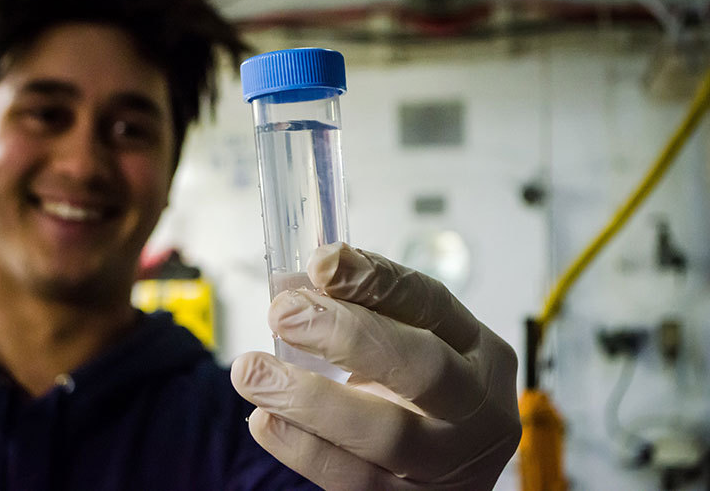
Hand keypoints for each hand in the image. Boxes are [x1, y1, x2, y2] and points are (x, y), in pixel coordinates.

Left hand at [231, 242, 520, 489]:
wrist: (448, 474)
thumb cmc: (424, 399)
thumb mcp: (408, 346)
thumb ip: (361, 313)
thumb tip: (294, 286)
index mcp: (481, 352)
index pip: (430, 304)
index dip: (374, 280)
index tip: (321, 262)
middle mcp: (478, 408)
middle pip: (424, 368)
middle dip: (348, 335)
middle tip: (286, 314)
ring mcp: (452, 465)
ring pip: (386, 434)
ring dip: (309, 399)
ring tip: (252, 372)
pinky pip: (357, 482)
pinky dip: (304, 449)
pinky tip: (266, 421)